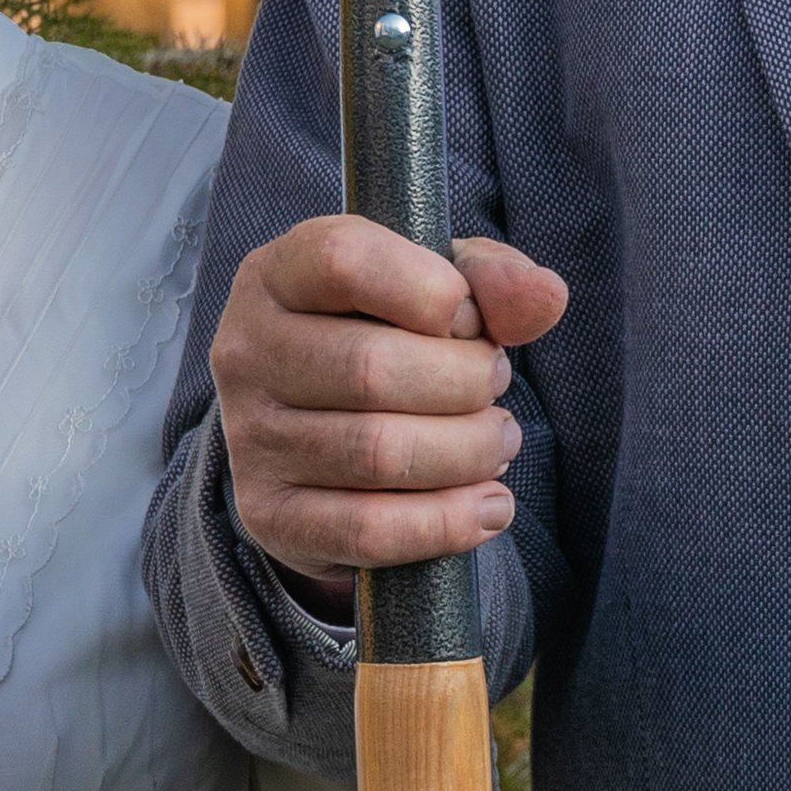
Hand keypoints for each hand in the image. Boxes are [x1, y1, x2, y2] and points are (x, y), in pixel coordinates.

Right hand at [210, 216, 569, 595]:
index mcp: (276, 273)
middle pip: (372, 368)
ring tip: (497, 439)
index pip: (343, 260)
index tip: (468, 319)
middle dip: (465, 380)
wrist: (321, 430)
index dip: (431, 290)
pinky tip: (489, 505)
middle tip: (495, 385)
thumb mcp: (434, 285)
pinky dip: (447, 523)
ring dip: (468, 450)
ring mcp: (250, 437)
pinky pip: (369, 530)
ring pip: (380, 453)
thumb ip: (493, 279)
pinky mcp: (270, 515)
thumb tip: (544, 296)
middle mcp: (245, 350)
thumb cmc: (386, 334)